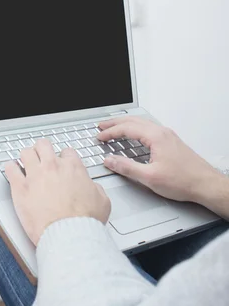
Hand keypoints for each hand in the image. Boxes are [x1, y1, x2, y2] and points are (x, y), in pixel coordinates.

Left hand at [5, 139, 110, 245]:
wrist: (69, 236)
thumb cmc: (84, 222)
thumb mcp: (102, 201)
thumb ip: (96, 188)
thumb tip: (93, 188)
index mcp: (72, 168)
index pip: (66, 151)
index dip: (64, 158)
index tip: (61, 164)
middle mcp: (52, 167)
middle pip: (43, 145)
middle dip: (42, 150)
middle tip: (41, 157)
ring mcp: (35, 175)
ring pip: (25, 152)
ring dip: (26, 157)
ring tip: (25, 163)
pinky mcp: (20, 187)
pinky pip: (10, 168)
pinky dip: (10, 168)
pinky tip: (12, 171)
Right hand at [98, 117, 221, 203]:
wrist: (206, 185)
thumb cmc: (183, 181)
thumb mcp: (150, 178)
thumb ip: (127, 167)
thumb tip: (110, 160)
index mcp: (156, 137)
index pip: (126, 129)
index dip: (110, 132)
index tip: (99, 137)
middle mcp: (162, 132)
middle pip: (133, 121)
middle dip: (115, 123)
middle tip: (101, 126)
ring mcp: (168, 135)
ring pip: (141, 123)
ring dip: (125, 124)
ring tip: (114, 128)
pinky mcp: (171, 141)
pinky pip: (149, 128)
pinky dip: (135, 129)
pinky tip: (134, 135)